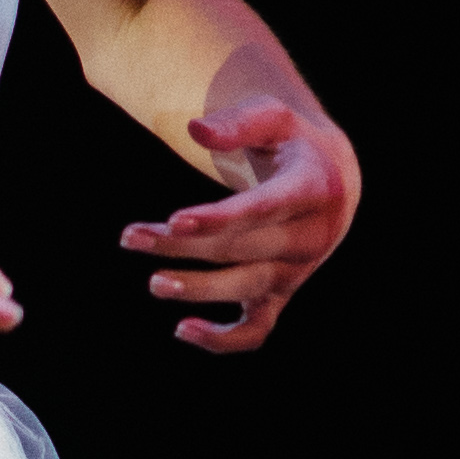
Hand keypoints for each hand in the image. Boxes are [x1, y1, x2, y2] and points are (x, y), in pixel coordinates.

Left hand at [121, 104, 356, 353]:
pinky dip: (223, 340)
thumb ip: (236, 124)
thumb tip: (194, 129)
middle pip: (242, 247)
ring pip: (245, 288)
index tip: (175, 220)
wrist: (329, 180)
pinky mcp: (281, 295)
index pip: (265, 208)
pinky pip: (256, 330)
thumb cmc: (290, 143)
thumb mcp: (272, 118)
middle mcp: (311, 236)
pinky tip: (183, 331)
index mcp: (314, 188)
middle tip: (130, 236)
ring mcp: (297, 271)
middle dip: (184, 245)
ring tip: (154, 282)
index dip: (220, 218)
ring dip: (198, 290)